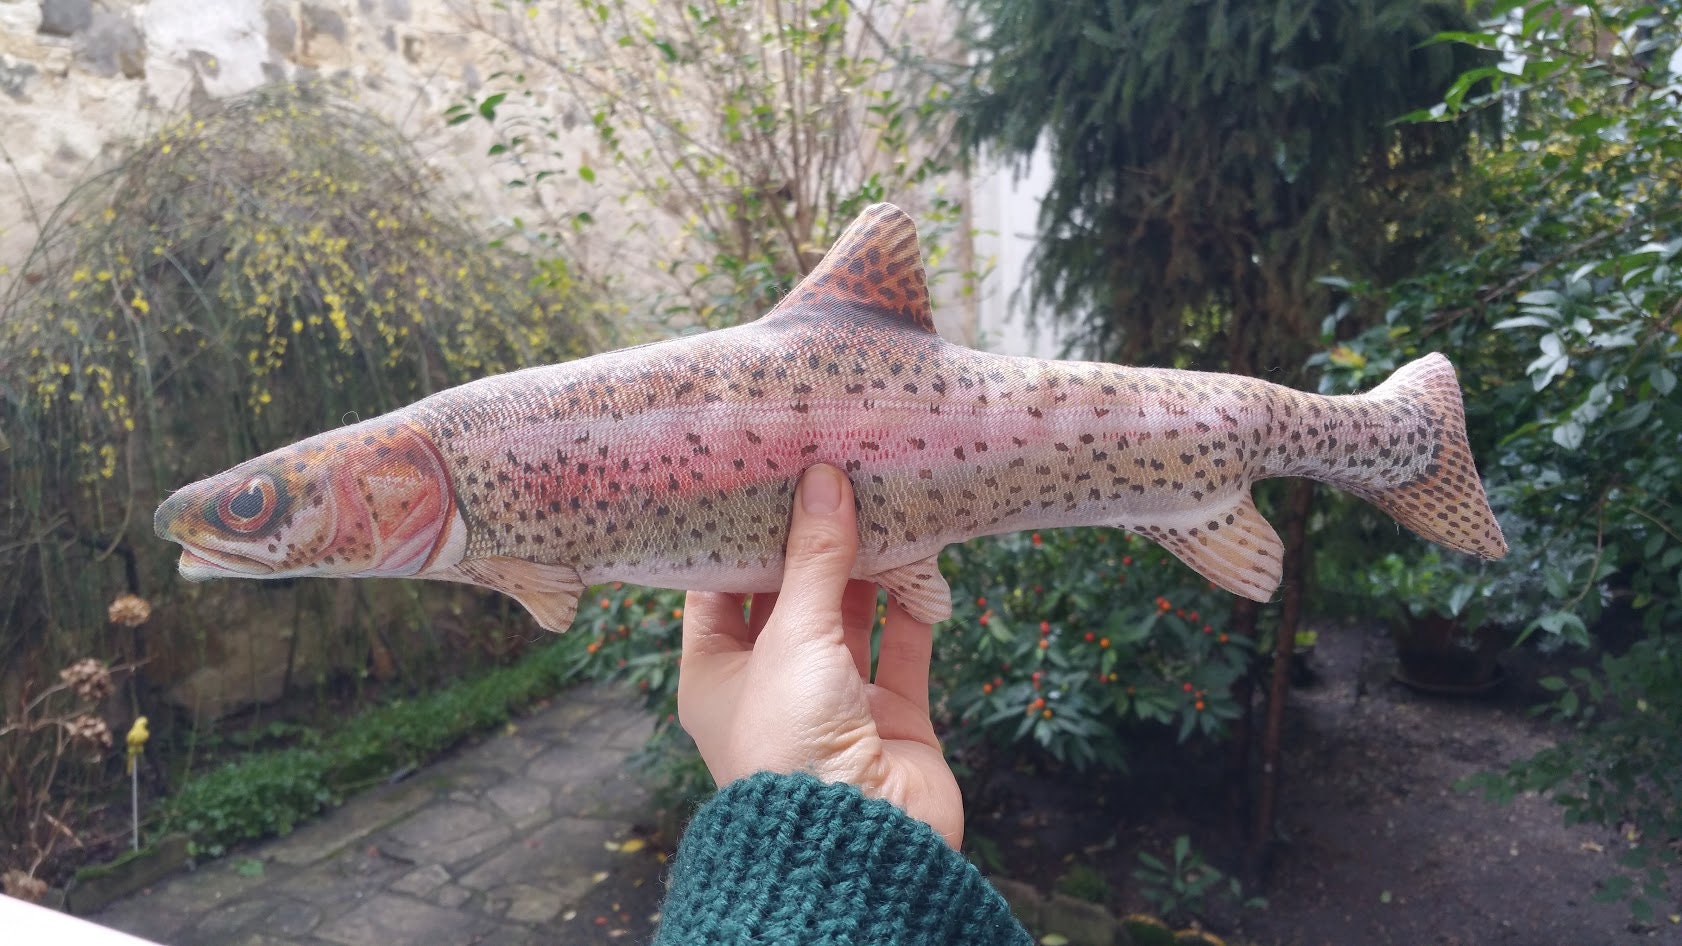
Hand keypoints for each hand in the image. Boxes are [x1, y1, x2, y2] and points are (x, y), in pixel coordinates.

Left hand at [676, 464, 963, 847]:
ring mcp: (835, 700)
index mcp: (716, 674)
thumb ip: (814, 559)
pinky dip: (913, 605)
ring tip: (881, 499)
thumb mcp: (791, 637)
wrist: (859, 846)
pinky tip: (922, 557)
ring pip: (851, 614)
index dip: (740, 535)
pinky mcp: (891, 714)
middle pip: (790, 595)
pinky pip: (903, 645)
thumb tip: (823, 481)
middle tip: (831, 471)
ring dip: (868, 565)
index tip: (760, 476)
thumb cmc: (790, 746)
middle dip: (812, 540)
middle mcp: (772, 684)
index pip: (719, 589)